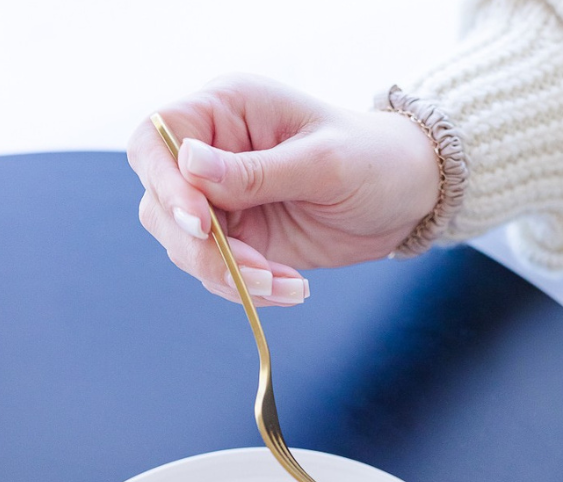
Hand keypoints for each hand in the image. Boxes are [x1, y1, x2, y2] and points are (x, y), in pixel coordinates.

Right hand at [126, 74, 438, 305]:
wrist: (406, 197)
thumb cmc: (373, 159)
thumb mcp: (321, 163)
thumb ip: (254, 171)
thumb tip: (188, 162)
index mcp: (225, 111)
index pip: (155, 140)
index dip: (166, 184)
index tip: (203, 223)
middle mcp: (212, 154)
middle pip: (161, 204)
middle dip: (203, 248)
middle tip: (256, 270)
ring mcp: (221, 200)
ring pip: (185, 247)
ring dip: (229, 275)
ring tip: (287, 284)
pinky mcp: (238, 238)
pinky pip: (217, 271)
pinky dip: (247, 289)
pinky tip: (290, 288)